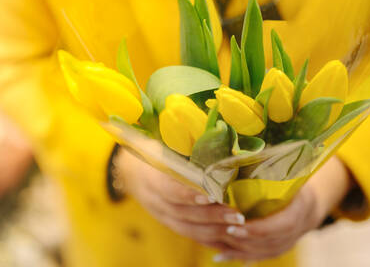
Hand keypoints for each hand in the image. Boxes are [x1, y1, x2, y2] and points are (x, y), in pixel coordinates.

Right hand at [118, 148, 247, 246]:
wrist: (130, 172)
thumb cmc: (153, 151)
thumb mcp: (161, 143)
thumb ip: (182, 143)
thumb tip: (215, 130)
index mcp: (151, 177)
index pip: (169, 190)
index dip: (189, 194)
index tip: (211, 195)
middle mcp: (154, 200)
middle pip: (183, 214)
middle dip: (212, 216)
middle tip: (238, 215)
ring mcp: (161, 215)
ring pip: (188, 229)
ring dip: (215, 230)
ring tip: (239, 226)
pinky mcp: (170, 224)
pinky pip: (190, 237)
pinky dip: (210, 240)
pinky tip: (229, 239)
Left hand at [214, 156, 353, 261]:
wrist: (310, 202)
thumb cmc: (293, 181)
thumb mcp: (287, 172)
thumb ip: (268, 167)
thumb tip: (239, 153)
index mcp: (301, 207)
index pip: (281, 224)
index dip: (259, 228)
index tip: (237, 224)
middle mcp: (298, 228)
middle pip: (270, 240)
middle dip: (244, 238)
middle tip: (221, 231)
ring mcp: (289, 242)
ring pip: (263, 251)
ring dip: (239, 248)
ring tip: (216, 241)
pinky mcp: (279, 249)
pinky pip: (259, 256)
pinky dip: (239, 256)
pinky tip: (219, 256)